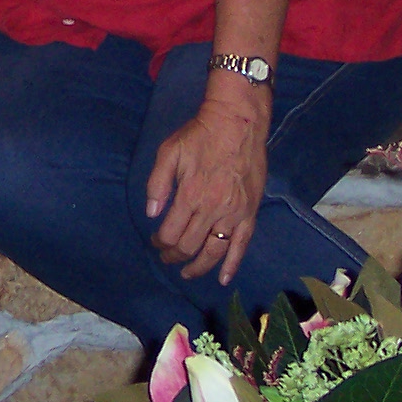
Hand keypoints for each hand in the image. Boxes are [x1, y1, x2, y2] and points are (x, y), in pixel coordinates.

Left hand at [144, 91, 266, 285]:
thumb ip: (157, 183)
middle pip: (189, 246)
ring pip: (213, 251)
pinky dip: (232, 265)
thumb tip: (151, 213)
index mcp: (190, 195)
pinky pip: (241, 246)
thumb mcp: (169, 151)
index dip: (160, 242)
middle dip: (174, 255)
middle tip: (166, 256)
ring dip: (198, 266)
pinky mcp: (249, 213)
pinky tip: (222, 279)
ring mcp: (233, 214)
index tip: (155, 241)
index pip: (171, 233)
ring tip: (187, 273)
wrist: (238, 123)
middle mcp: (212, 210)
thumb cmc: (200, 135)